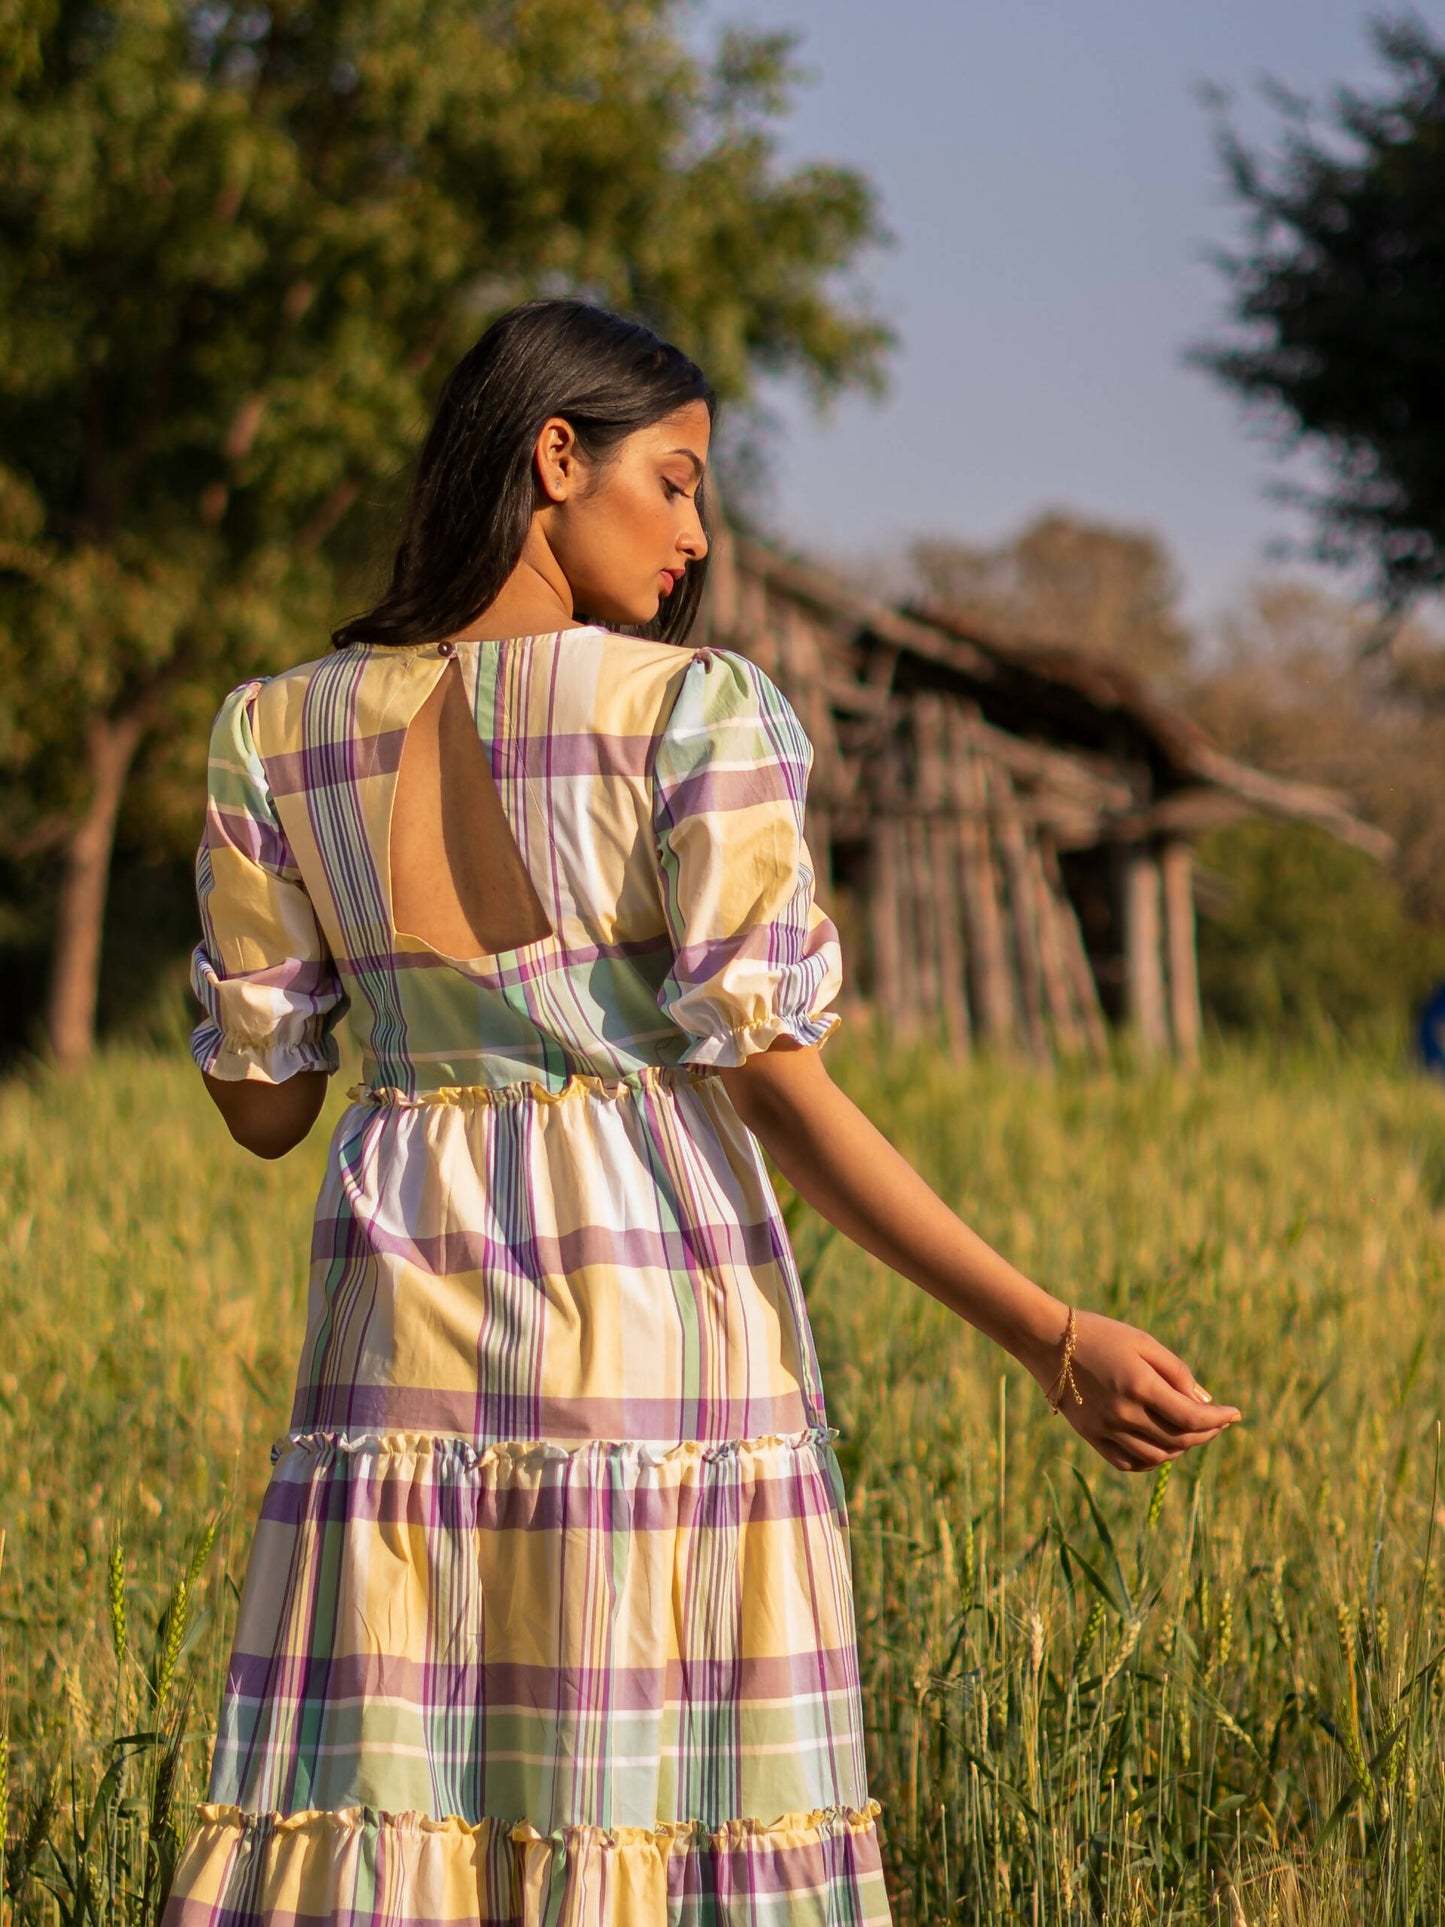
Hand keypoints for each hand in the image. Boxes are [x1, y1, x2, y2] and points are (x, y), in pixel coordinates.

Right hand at [1029, 1309, 1240, 1472]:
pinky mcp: (1092, 1437)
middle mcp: (1123, 1413)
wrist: (1047, 1342)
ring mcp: (1105, 1429)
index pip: (1191, 1417)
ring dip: (1182, 1447)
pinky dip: (1153, 1459)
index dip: (1218, 1419)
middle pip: (1179, 1440)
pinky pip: (1130, 1462)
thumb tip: (1206, 1403)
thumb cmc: (1101, 1335)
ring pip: (1159, 1455)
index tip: (1234, 1413)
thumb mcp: (1143, 1343)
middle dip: (1206, 1433)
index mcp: (1139, 1385)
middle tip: (1217, 1421)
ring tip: (1191, 1431)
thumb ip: (1178, 1372)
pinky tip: (1163, 1445)